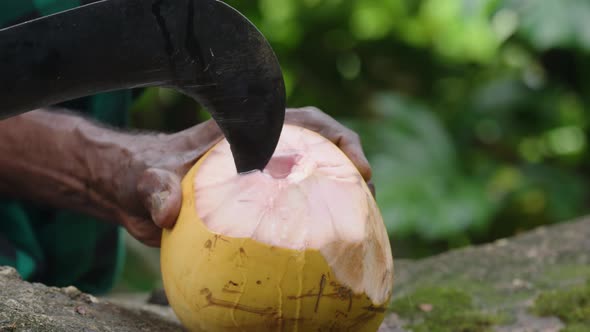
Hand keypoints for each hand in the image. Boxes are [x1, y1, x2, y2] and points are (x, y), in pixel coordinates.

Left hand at [98, 107, 373, 246]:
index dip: (336, 137)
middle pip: (320, 149)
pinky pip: (291, 213)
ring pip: (311, 181)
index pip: (302, 121)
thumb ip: (154, 189)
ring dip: (339, 198)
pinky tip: (320, 259)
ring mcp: (259, 178)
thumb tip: (167, 212)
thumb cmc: (141, 174)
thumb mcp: (144, 178)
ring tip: (358, 231)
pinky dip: (311, 228)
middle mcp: (259, 151)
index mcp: (242, 131)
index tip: (356, 166)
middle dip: (351, 168)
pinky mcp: (254, 205)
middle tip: (368, 202)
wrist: (131, 188)